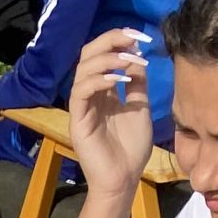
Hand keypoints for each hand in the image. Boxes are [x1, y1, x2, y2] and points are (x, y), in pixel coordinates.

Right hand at [67, 27, 154, 199]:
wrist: (124, 180)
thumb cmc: (131, 149)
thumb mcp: (140, 107)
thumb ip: (137, 82)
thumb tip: (137, 54)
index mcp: (103, 90)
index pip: (103, 54)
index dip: (118, 40)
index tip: (140, 37)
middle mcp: (90, 95)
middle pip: (89, 54)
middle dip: (110, 40)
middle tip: (132, 39)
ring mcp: (82, 107)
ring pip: (83, 69)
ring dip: (107, 59)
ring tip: (128, 61)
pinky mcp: (77, 121)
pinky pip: (81, 92)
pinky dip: (98, 80)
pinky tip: (117, 80)